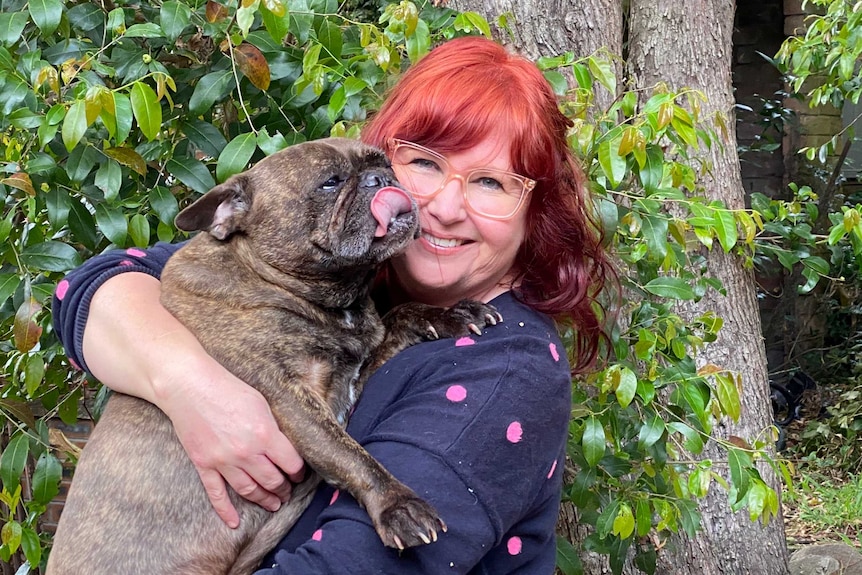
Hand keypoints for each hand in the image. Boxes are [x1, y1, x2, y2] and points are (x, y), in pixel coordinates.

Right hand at [157, 360, 305, 527]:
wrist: (189, 386)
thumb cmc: (228, 389)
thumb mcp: (261, 404)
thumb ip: (273, 428)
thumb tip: (285, 446)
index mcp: (265, 435)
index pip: (291, 464)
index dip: (299, 472)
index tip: (299, 474)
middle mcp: (246, 452)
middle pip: (272, 480)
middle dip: (283, 489)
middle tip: (288, 491)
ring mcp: (223, 461)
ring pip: (249, 490)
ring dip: (264, 500)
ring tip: (273, 504)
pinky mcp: (204, 465)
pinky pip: (217, 494)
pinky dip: (226, 510)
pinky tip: (234, 522)